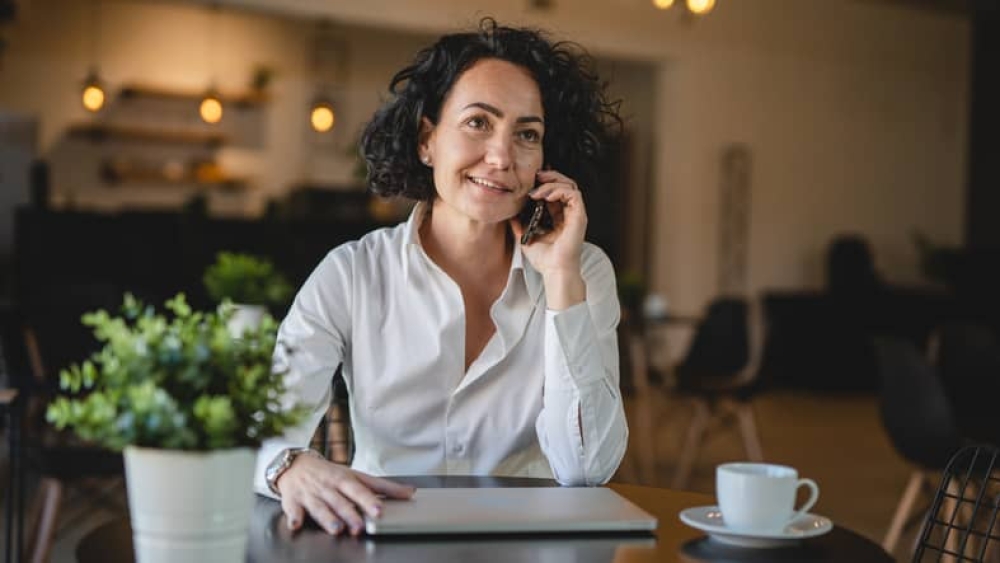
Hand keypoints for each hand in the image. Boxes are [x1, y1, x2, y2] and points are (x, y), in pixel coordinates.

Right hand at [277, 454, 415, 535]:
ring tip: (337, 529)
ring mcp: (311, 494)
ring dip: (327, 519)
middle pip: (340, 502)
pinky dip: (293, 517)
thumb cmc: (330, 473)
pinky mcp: (293, 501)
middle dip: (350, 514)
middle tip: (360, 527)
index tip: (380, 511)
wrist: (295, 464)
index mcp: (344, 480)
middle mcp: (328, 487)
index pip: (359, 490)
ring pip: (320, 508)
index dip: (369, 500)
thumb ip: (382, 486)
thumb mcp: (356, 475)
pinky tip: (295, 524)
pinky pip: (293, 510)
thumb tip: (411, 492)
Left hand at [510, 169, 586, 308]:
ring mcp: (576, 214)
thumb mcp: (526, 236)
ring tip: (538, 189)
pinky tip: (545, 195)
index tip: (531, 181)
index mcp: (559, 218)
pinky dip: (559, 190)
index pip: (555, 193)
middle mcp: (569, 214)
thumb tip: (510, 213)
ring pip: (570, 186)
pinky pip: (573, 194)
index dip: (544, 183)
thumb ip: (519, 224)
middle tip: (536, 175)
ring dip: (553, 182)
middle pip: (565, 185)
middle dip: (550, 176)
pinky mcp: (580, 216)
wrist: (554, 271)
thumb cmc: (544, 260)